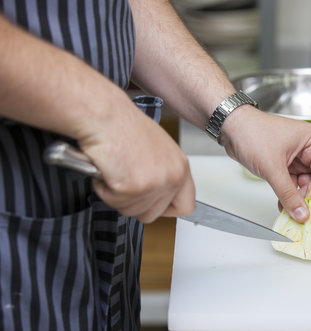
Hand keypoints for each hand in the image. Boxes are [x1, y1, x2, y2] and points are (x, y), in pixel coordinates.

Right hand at [77, 94, 195, 222]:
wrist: (105, 115)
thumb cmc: (125, 126)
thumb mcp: (158, 150)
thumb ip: (163, 173)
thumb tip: (158, 194)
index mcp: (181, 167)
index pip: (186, 206)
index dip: (166, 209)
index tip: (154, 204)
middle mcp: (172, 177)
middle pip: (153, 214)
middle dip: (134, 203)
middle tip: (124, 180)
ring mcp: (154, 184)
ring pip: (130, 211)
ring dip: (116, 195)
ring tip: (115, 169)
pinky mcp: (133, 187)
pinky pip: (113, 201)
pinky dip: (104, 189)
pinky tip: (107, 169)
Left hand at [220, 106, 310, 222]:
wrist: (231, 127)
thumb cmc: (252, 134)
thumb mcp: (272, 167)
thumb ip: (288, 194)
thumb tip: (302, 214)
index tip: (307, 208)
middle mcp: (310, 148)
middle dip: (310, 196)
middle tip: (300, 211)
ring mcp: (298, 157)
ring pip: (307, 185)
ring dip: (299, 198)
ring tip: (289, 211)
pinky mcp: (287, 165)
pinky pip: (295, 185)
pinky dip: (290, 195)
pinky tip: (283, 206)